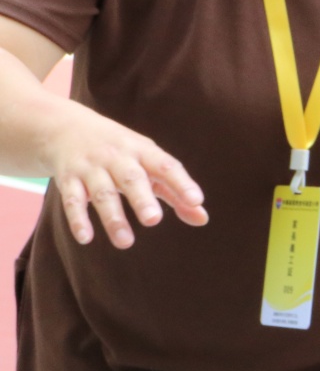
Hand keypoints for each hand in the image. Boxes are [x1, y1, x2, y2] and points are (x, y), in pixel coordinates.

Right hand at [40, 104, 208, 247]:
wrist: (65, 127)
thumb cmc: (122, 153)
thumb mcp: (149, 164)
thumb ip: (175, 192)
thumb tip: (203, 219)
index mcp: (144, 151)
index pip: (166, 166)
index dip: (182, 183)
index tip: (196, 200)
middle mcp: (117, 157)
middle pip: (131, 178)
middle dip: (141, 199)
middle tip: (153, 220)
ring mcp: (91, 167)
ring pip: (102, 193)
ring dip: (113, 217)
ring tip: (125, 242)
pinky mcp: (68, 179)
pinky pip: (72, 200)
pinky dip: (77, 219)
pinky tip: (86, 238)